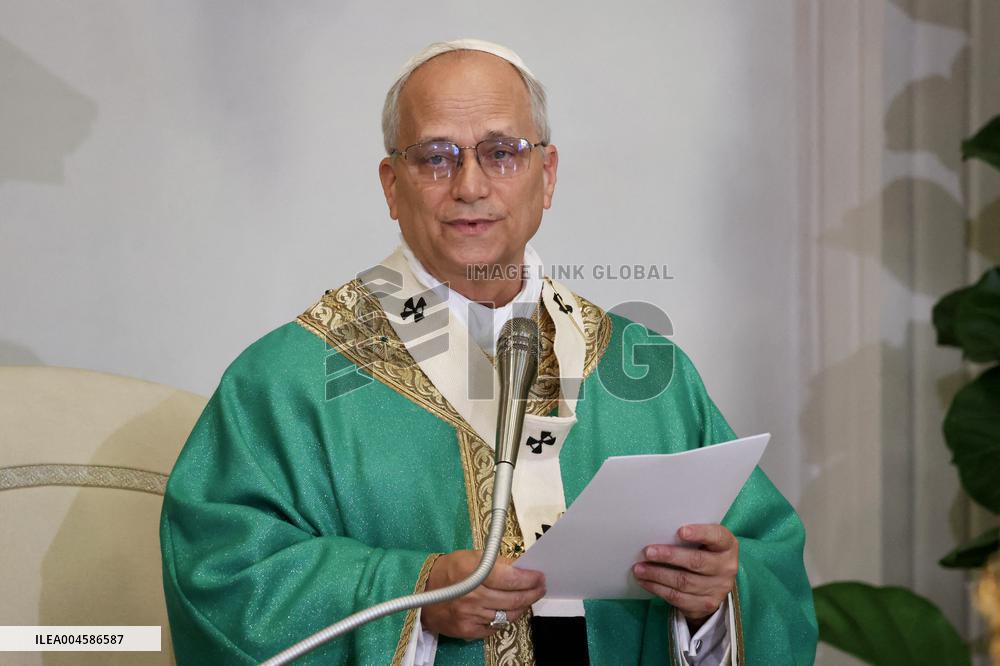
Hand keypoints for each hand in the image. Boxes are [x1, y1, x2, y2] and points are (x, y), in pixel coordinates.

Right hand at [421, 550, 545, 639]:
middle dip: (532, 593)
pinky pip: (495, 627)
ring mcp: (470, 615)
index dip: (529, 578)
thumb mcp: (471, 556)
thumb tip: (522, 567)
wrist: (421, 593)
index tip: (540, 576)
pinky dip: (504, 619)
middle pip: (513, 599)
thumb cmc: (449, 571)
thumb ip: (497, 562)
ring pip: (508, 615)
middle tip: (540, 588)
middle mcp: (472, 595)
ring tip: (526, 598)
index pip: (511, 578)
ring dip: (521, 607)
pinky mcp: (468, 631)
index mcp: (473, 571)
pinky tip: (507, 610)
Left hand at [632, 524, 737, 626]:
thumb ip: (691, 536)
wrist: (715, 584)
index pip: (717, 537)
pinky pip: (678, 598)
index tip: (680, 531)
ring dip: (658, 575)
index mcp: (728, 546)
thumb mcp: (705, 541)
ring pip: (684, 582)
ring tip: (639, 569)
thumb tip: (658, 530)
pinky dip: (658, 589)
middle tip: (648, 552)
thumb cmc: (703, 552)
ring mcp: (718, 589)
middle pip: (697, 562)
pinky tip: (645, 582)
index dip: (700, 533)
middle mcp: (727, 568)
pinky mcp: (706, 604)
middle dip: (670, 556)